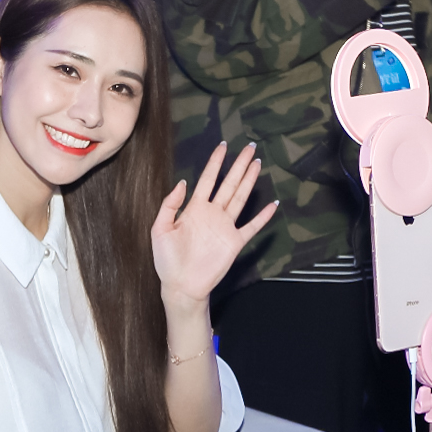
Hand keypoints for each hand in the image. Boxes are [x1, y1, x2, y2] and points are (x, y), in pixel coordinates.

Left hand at [152, 142, 277, 309]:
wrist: (180, 286)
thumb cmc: (167, 260)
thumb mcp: (159, 229)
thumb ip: (170, 205)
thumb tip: (183, 183)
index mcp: (194, 208)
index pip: (208, 179)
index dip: (215, 162)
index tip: (223, 146)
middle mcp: (212, 214)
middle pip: (228, 183)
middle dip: (239, 165)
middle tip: (249, 147)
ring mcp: (225, 227)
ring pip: (240, 198)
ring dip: (249, 181)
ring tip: (258, 164)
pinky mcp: (234, 243)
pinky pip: (251, 227)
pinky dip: (262, 217)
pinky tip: (272, 205)